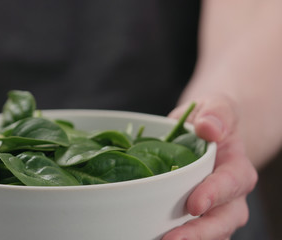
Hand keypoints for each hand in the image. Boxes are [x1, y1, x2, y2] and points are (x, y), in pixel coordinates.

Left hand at [163, 96, 257, 239]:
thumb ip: (216, 113)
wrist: (205, 136)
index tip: (194, 205)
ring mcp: (213, 211)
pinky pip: (191, 234)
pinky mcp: (195, 219)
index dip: (213, 195)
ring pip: (209, 234)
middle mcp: (230, 196)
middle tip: (172, 239)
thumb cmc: (210, 121)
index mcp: (236, 168)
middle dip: (199, 233)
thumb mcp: (215, 106)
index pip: (231, 184)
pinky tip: (151, 237)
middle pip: (223, 220)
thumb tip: (208, 127)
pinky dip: (176, 237)